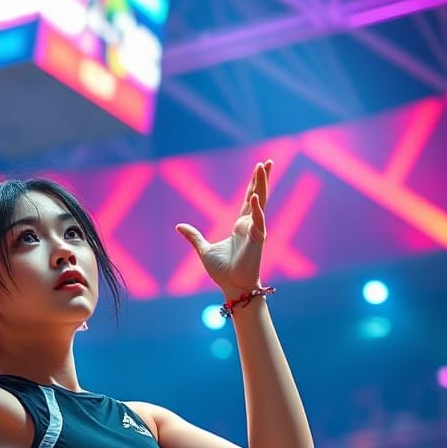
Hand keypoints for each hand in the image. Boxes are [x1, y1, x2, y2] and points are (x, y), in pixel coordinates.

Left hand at [176, 159, 271, 296]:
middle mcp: (250, 225)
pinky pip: (258, 222)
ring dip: (263, 186)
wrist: (232, 286)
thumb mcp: (203, 249)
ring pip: (260, 204)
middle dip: (263, 179)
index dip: (253, 184)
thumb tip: (178, 226)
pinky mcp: (257, 240)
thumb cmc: (222, 271)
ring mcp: (256, 231)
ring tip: (265, 168)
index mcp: (240, 225)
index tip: (258, 168)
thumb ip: (193, 236)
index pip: (249, 199)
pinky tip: (254, 197)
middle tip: (268, 161)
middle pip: (258, 196)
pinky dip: (256, 210)